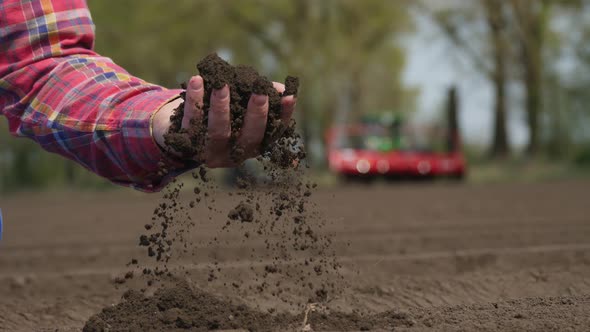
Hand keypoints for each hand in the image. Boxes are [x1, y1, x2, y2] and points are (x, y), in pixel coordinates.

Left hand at [153, 75, 295, 166]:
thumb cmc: (223, 116)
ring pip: (218, 131)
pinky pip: (191, 121)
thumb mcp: (243, 107)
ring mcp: (211, 152)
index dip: (284, 115)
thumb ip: (261, 97)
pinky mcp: (187, 144)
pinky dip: (194, 100)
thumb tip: (282, 89)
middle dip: (256, 114)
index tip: (290, 96)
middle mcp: (236, 154)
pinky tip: (197, 80)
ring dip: (221, 107)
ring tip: (221, 83)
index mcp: (254, 145)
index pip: (274, 131)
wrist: (182, 136)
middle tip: (260, 91)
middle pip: (249, 137)